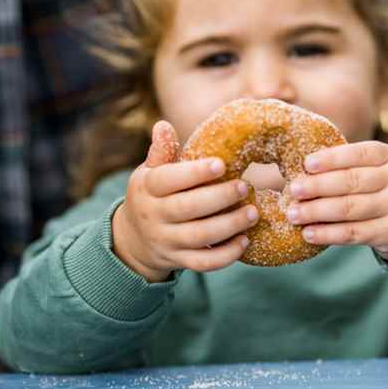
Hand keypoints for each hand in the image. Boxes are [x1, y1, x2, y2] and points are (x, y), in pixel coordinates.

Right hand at [111, 121, 258, 281]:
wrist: (134, 239)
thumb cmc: (152, 195)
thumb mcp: (149, 172)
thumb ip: (161, 152)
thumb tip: (163, 125)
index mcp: (148, 188)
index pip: (168, 180)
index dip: (195, 173)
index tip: (222, 163)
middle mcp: (154, 216)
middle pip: (186, 209)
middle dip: (219, 198)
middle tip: (246, 186)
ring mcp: (166, 241)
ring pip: (198, 237)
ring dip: (229, 226)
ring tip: (253, 213)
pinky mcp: (178, 261)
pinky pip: (203, 263)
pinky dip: (225, 256)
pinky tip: (245, 241)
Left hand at [286, 141, 387, 264]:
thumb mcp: (383, 167)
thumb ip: (353, 163)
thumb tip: (304, 167)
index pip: (360, 154)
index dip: (332, 158)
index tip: (307, 163)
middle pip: (352, 182)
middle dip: (318, 186)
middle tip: (293, 189)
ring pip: (350, 209)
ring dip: (317, 212)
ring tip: (293, 214)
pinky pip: (354, 234)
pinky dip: (328, 234)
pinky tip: (309, 233)